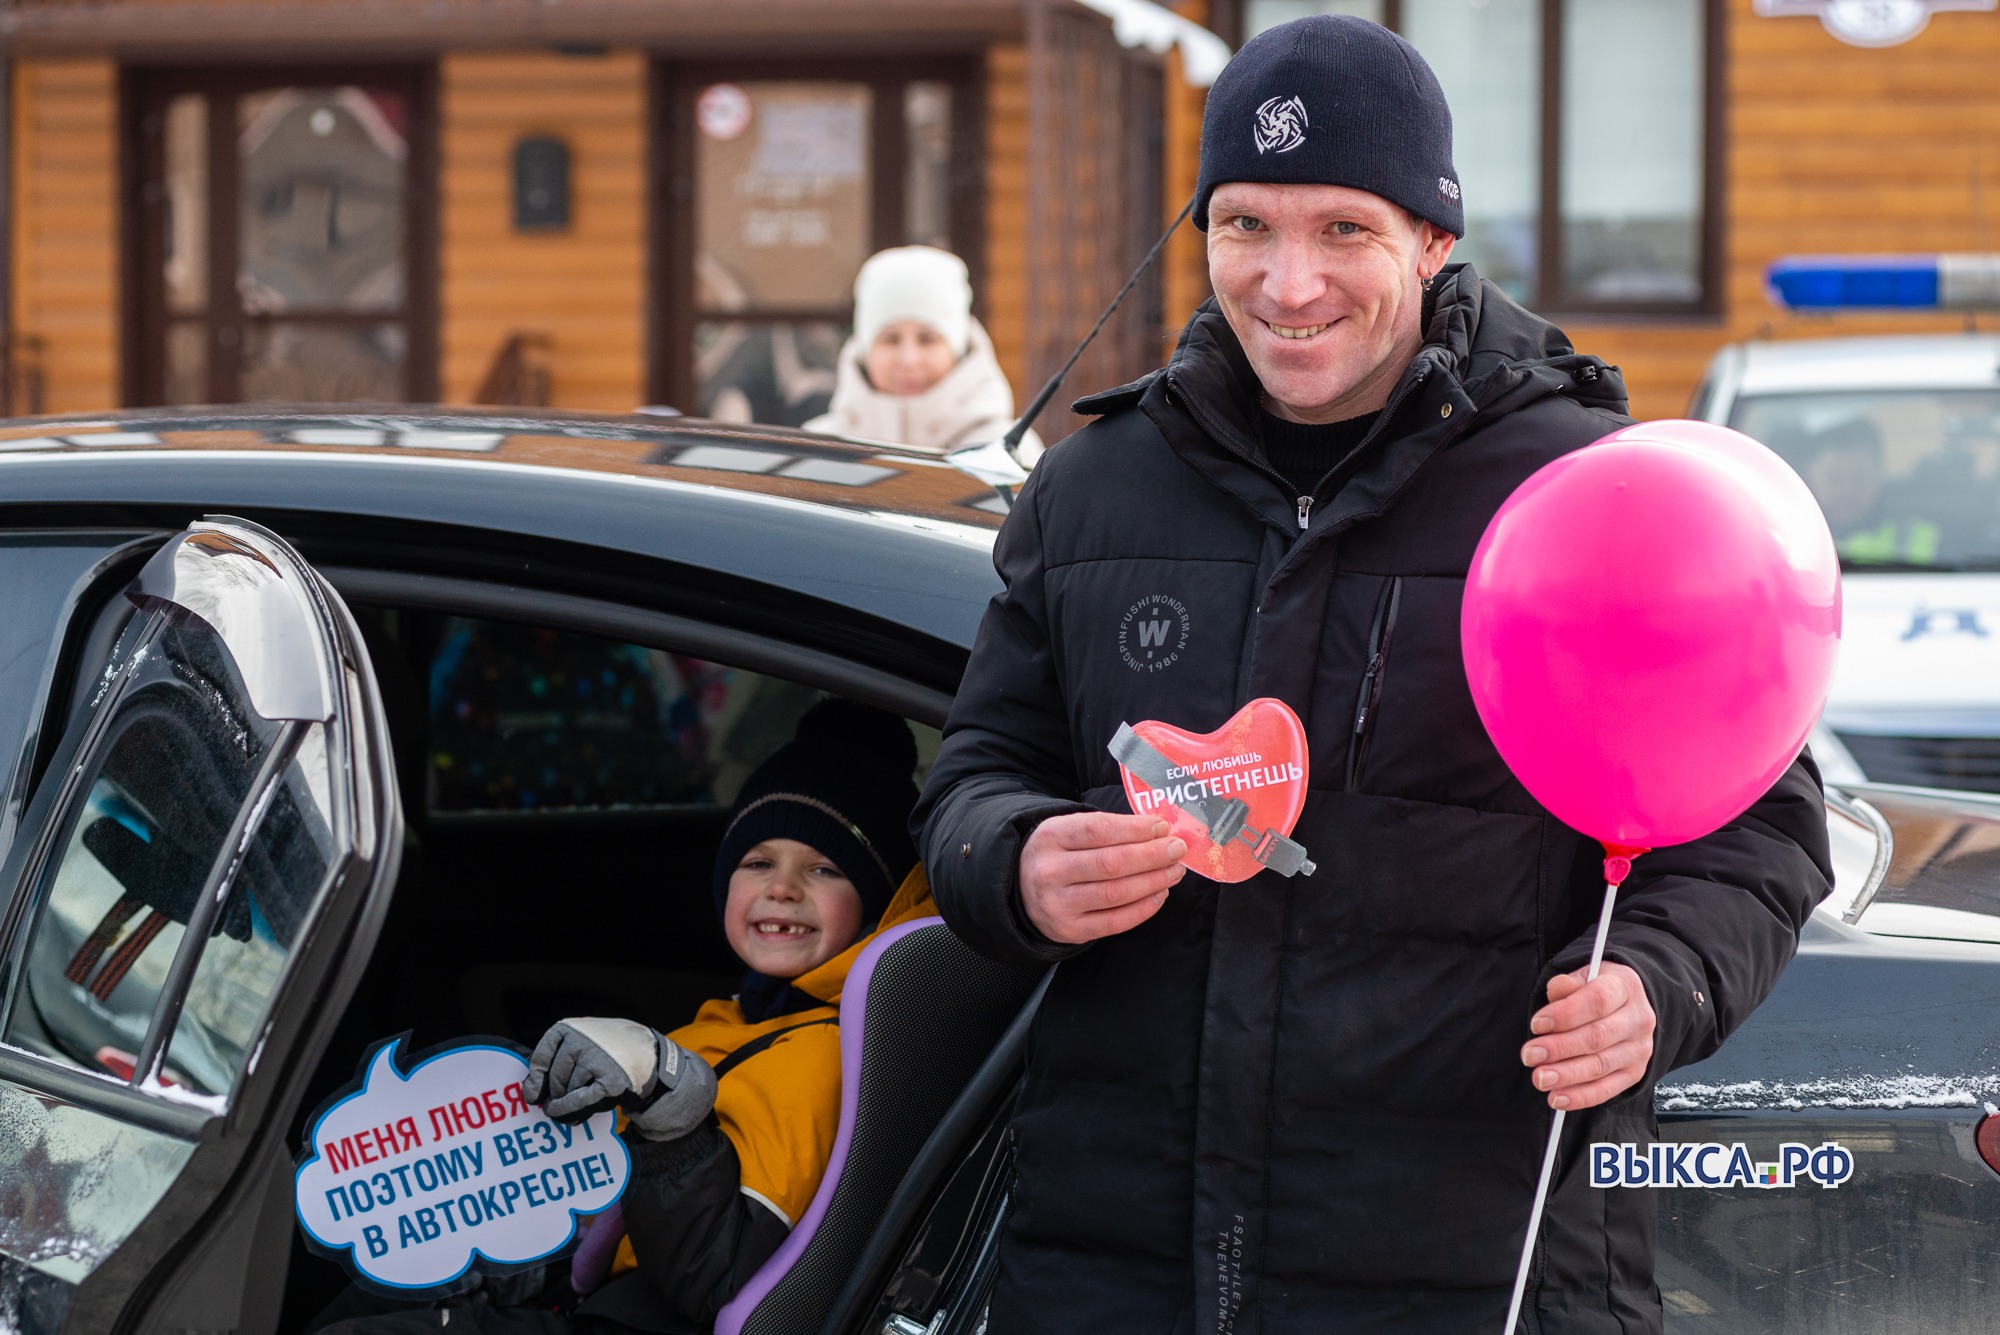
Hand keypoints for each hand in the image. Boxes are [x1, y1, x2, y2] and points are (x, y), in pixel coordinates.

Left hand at [524, 1018, 716, 1138]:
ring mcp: (596, 1060)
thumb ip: (558, 1059)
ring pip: (567, 1091)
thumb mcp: (584, 1042)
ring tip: (572, 1106)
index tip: (533, 1094)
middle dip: (554, 1094)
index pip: (542, 1056)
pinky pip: (579, 1101)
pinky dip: (568, 1111)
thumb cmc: (610, 1051)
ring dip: (565, 1104)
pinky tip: (566, 1117)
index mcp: (571, 1028)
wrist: (650, 1054)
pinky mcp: (610, 1081)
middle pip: (555, 1078)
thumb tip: (530, 1093)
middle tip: (556, 1103)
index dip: (535, 1078)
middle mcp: (581, 1041)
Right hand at [1020, 812, 1186, 944]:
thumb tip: (1159, 831)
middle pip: (1111, 863)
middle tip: (1177, 849)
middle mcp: (1050, 871)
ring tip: (1174, 870)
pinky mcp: (1070, 930)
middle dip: (1152, 855)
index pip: (1099, 829)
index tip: (1162, 827)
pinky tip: (1160, 894)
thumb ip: (1109, 828)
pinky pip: (1115, 922)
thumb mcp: (1069, 830)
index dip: (1136, 829)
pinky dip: (1143, 908)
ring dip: (1153, 881)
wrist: (1021, 889)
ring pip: (1116, 893)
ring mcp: (1058, 904)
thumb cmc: (1058, 854)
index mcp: (1050, 837)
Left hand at [1519, 963, 1655, 1110]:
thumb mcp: (1584, 976)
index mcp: (1625, 987)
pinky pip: (1607, 1089)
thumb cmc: (1597, 990)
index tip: (1537, 1024)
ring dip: (1566, 1075)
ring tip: (1540, 1078)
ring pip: (1600, 1065)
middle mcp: (1638, 1019)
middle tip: (1530, 1055)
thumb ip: (1568, 983)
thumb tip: (1557, 989)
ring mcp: (1638, 1049)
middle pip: (1597, 1037)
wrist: (1628, 1007)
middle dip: (1559, 1048)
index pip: (1597, 1001)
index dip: (1565, 1014)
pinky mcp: (1634, 1073)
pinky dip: (1581, 1096)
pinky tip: (1557, 1098)